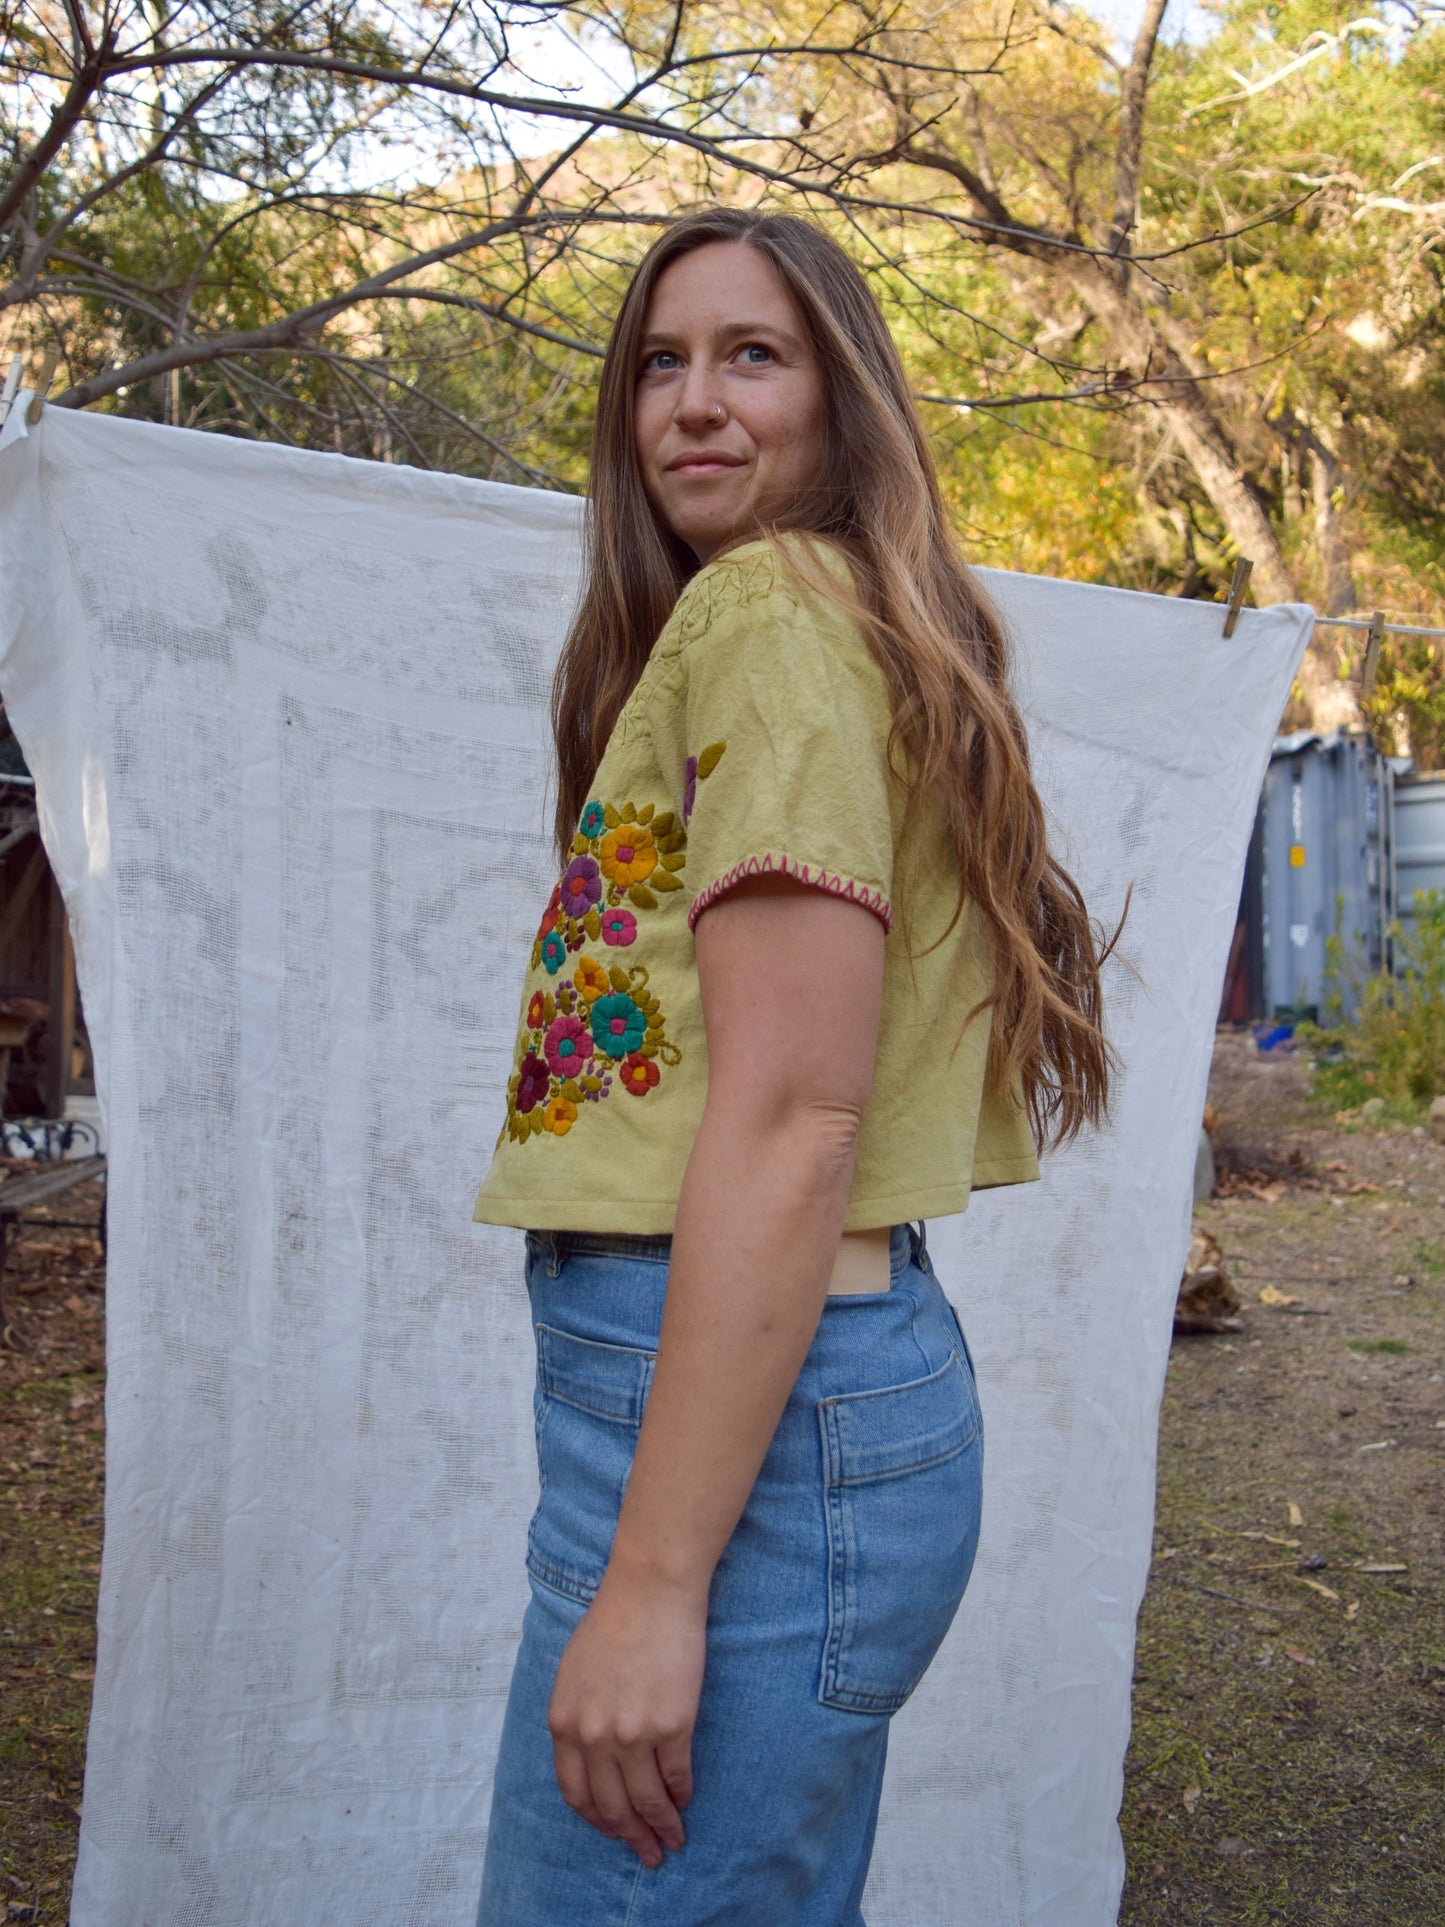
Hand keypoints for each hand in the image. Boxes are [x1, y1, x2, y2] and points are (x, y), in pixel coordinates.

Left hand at [547, 1567, 706, 1867]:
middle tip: (648, 1853)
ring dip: (660, 1827)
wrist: (650, 1590)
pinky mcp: (673, 1726)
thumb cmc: (612, 1622)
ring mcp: (634, 1734)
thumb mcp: (572, 1673)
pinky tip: (685, 1800)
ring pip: (646, 1801)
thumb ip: (576, 1718)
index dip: (596, 1820)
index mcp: (564, 1723)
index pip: (576, 1793)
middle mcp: (594, 1736)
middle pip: (611, 1806)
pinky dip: (681, 1795)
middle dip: (630, 1837)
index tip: (612, 1831)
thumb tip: (591, 1760)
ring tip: (673, 1840)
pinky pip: (676, 1776)